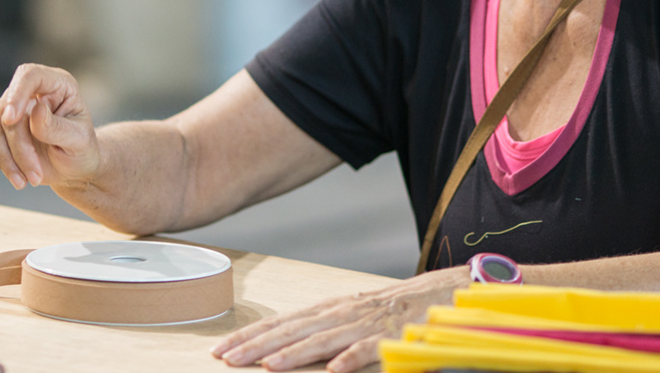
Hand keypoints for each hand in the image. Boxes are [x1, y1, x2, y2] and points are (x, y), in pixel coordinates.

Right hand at [0, 63, 99, 189]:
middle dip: (18, 149)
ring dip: (5, 159)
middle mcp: (32, 91)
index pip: (30, 75)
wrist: (72, 168)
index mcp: (58, 85)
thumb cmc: (81, 150)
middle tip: (34, 176)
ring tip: (23, 181)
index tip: (11, 120)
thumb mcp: (79, 141)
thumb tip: (36, 111)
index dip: (17, 93)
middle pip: (7, 111)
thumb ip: (58, 127)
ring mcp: (13, 107)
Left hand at [210, 267, 467, 372]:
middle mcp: (341, 313)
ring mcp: (365, 324)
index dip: (250, 335)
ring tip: (268, 366)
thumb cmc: (389, 309)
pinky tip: (336, 370)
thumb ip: (319, 330)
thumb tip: (280, 346)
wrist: (439, 294)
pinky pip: (370, 349)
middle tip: (226, 358)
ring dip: (295, 353)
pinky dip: (353, 358)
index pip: (281, 322)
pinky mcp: (391, 336)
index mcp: (329, 309)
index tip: (221, 348)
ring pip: (324, 340)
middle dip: (258, 345)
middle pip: (293, 330)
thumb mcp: (349, 315)